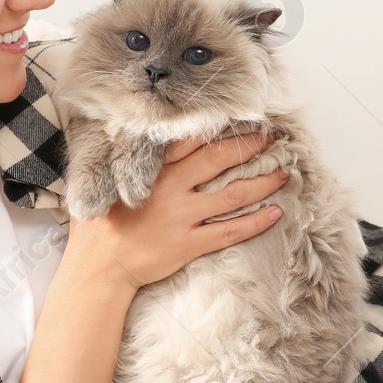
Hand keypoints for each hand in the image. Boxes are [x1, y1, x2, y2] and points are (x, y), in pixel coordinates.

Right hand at [69, 131, 289, 292]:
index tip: (241, 117)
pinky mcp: (190, 245)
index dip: (220, 126)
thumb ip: (128, 156)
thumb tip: (140, 130)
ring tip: (284, 171)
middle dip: (250, 147)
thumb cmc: (101, 222)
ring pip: (233, 195)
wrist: (99, 266)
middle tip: (272, 138)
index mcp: (152, 169)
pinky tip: (275, 212)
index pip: (192, 138)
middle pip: (219, 159)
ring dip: (262, 181)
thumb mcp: (107, 179)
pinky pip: (230, 232)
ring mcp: (182, 218)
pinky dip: (256, 222)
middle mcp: (171, 188)